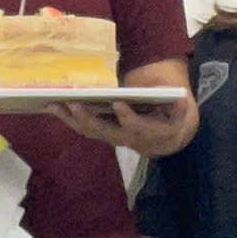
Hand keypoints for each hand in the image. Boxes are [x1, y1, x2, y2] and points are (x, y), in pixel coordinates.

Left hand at [53, 94, 196, 158]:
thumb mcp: (182, 107)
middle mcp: (132, 139)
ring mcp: (117, 138)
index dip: (128, 118)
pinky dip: (71, 119)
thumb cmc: (176, 116)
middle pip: (107, 132)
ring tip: (54, 104)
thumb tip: (177, 98)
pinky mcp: (107, 134)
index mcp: (153, 133)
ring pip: (92, 132)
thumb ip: (179, 105)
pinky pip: (87, 129)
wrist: (172, 137)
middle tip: (73, 103)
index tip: (118, 103)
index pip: (137, 128)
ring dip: (72, 119)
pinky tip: (56, 107)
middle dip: (88, 119)